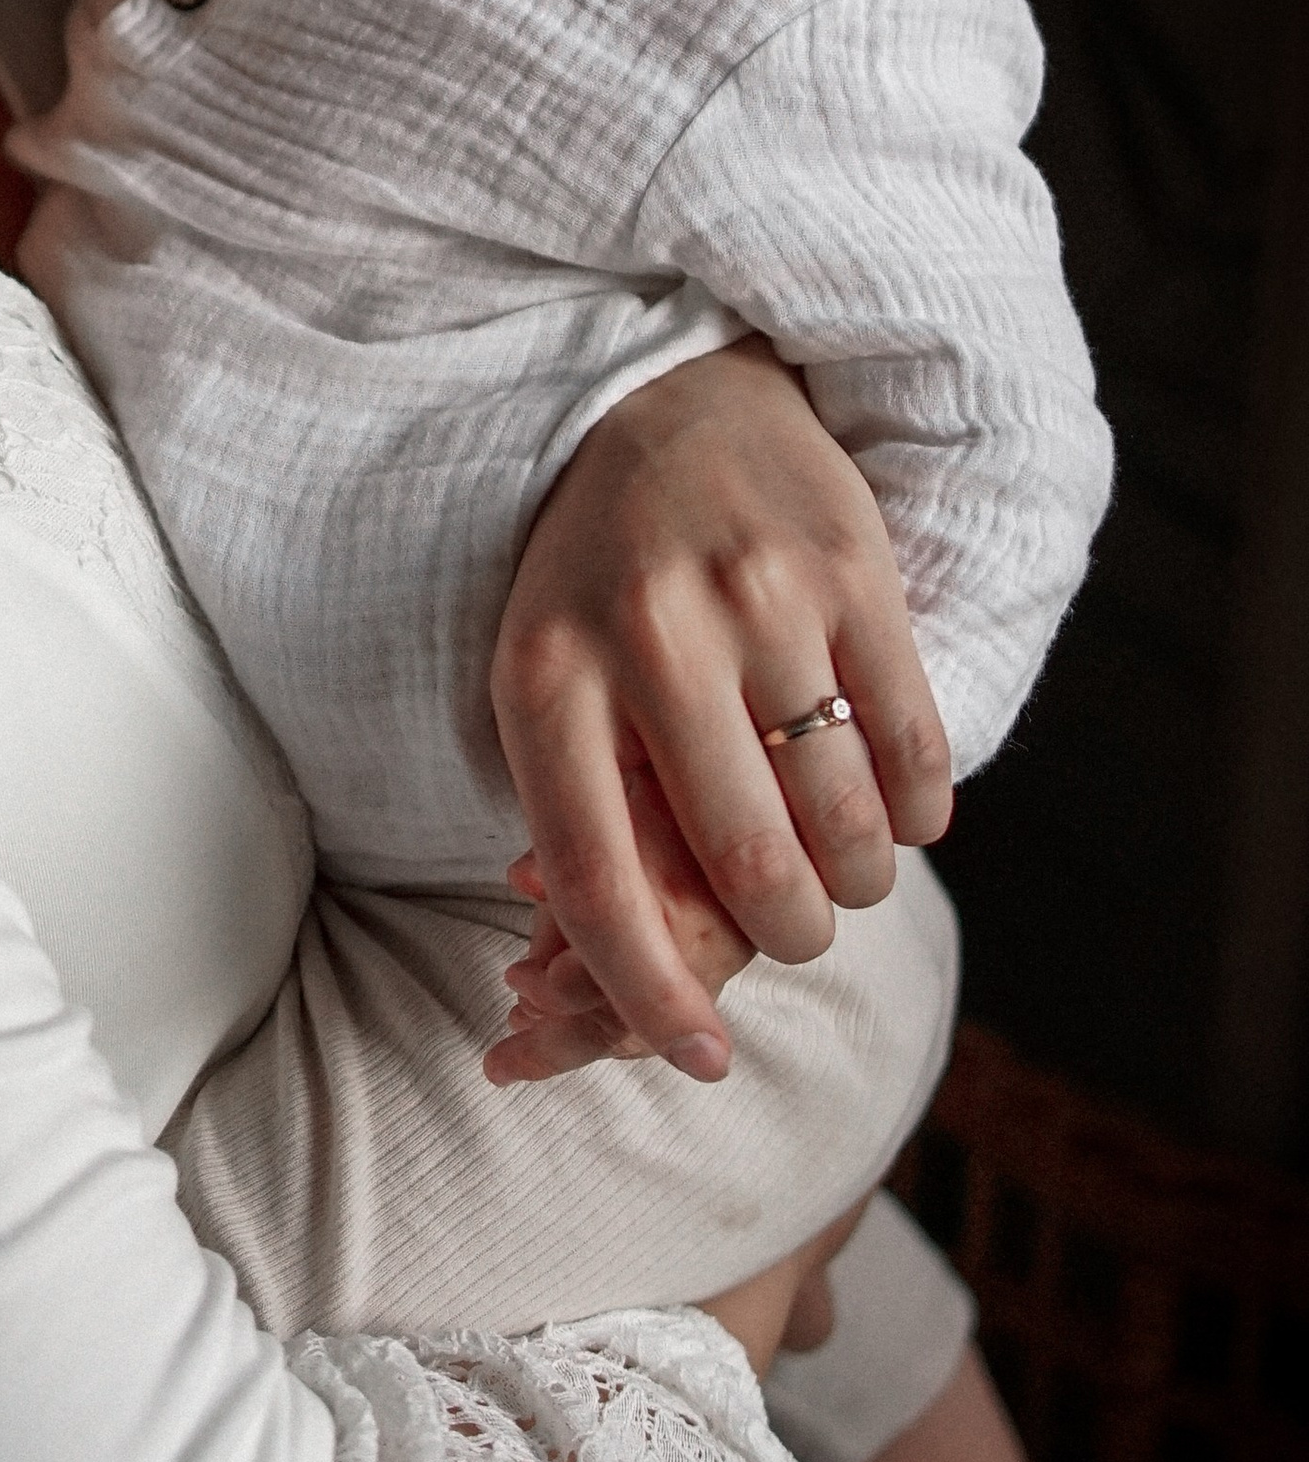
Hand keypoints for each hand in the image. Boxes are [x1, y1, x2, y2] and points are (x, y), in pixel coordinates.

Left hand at [488, 339, 951, 1074]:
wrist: (672, 400)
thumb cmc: (594, 576)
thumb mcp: (543, 676)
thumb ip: (575, 810)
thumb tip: (606, 968)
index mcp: (543, 675)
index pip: (594, 877)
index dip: (646, 993)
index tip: (699, 1060)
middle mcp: (647, 635)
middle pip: (745, 865)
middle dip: (786, 935)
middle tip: (795, 929)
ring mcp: (758, 596)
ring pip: (845, 820)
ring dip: (859, 881)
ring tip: (844, 870)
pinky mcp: (852, 568)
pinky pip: (914, 746)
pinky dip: (918, 811)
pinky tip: (898, 809)